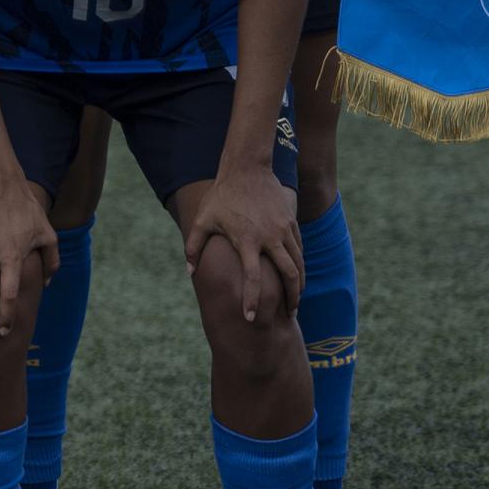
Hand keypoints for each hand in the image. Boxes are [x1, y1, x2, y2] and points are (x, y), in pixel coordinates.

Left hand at [183, 164, 301, 323]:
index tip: (250, 319)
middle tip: (289, 314)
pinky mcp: (291, 223)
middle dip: (292, 298)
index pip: (253, 279)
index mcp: (246, 240)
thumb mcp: (202, 219)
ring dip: (300, 284)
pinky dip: (300, 265)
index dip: (252, 300)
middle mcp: (269, 237)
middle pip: (290, 276)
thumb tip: (189, 272)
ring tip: (295, 299)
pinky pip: (299, 249)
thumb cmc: (221, 196)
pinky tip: (296, 275)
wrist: (247, 169)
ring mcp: (283, 230)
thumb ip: (193, 246)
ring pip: (299, 264)